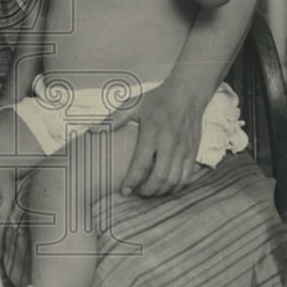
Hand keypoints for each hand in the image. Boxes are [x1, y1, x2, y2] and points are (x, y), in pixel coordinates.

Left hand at [113, 80, 203, 196]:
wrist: (188, 93)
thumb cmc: (157, 99)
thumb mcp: (134, 104)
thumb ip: (115, 119)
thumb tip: (93, 131)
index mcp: (152, 131)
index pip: (141, 162)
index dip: (132, 180)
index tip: (124, 191)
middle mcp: (170, 141)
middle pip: (160, 176)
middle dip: (147, 190)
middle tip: (136, 193)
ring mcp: (184, 148)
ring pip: (174, 179)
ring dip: (161, 191)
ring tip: (149, 192)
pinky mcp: (193, 151)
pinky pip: (187, 176)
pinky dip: (177, 187)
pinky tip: (167, 187)